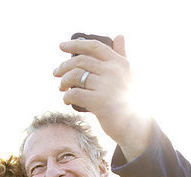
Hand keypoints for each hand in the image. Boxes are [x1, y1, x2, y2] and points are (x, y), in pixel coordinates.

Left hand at [54, 36, 151, 160]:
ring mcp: (107, 86)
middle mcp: (114, 72)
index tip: (62, 46)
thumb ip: (122, 55)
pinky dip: (67, 96)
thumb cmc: (129, 99)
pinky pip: (75, 93)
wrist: (134, 125)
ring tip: (61, 87)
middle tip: (56, 73)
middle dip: (64, 66)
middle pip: (81, 61)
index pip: (95, 47)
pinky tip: (66, 100)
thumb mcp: (128, 74)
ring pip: (75, 76)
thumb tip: (119, 36)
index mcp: (119, 63)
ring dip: (64, 81)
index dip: (76, 44)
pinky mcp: (99, 102)